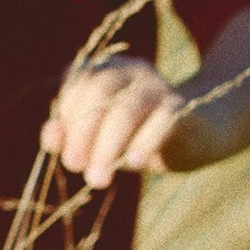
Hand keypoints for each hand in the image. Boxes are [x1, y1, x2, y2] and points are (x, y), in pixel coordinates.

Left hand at [40, 54, 207, 188]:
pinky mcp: (183, 108)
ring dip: (107, 146)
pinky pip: (162, 121)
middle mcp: (132, 72)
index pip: (78, 82)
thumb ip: (71, 136)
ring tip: (97, 179)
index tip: (63, 151)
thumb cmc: (138, 138)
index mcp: (107, 71)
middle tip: (75, 166)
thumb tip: (50, 137)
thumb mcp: (101, 140)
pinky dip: (144, 142)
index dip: (67, 115)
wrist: (198, 138)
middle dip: (82, 132)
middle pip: (99, 91)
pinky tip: (133, 164)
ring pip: (127, 109)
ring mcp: (159, 87)